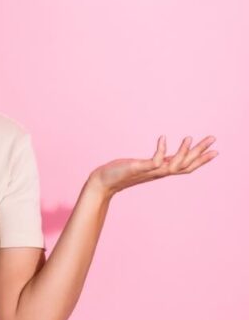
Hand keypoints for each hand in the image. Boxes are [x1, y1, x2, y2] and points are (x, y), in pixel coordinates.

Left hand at [88, 135, 218, 198]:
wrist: (104, 182)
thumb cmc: (122, 172)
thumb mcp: (144, 166)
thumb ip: (156, 162)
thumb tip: (165, 158)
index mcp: (161, 171)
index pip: (186, 166)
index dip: (201, 159)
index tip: (215, 150)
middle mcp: (159, 173)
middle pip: (186, 165)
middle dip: (201, 153)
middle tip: (213, 139)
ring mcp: (149, 171)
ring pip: (174, 165)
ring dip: (184, 152)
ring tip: (189, 137)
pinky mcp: (138, 169)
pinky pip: (154, 161)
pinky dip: (161, 150)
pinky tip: (163, 137)